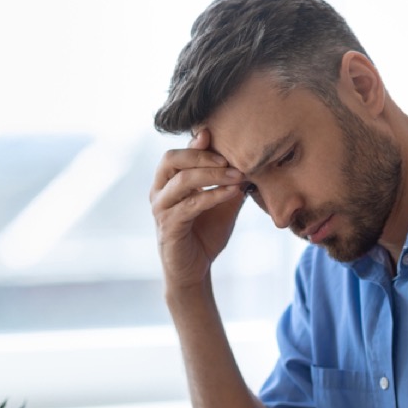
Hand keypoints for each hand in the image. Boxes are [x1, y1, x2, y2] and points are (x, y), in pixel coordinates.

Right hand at [149, 128, 245, 291]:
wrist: (195, 270)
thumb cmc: (205, 234)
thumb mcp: (221, 203)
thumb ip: (228, 182)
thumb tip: (248, 160)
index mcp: (168, 182)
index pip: (179, 153)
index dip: (197, 143)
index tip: (219, 137)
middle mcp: (159, 191)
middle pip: (171, 159)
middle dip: (201, 155)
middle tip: (229, 159)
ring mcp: (161, 209)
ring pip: (182, 180)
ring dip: (212, 174)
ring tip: (238, 176)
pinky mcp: (169, 226)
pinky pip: (190, 204)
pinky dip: (212, 195)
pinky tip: (231, 192)